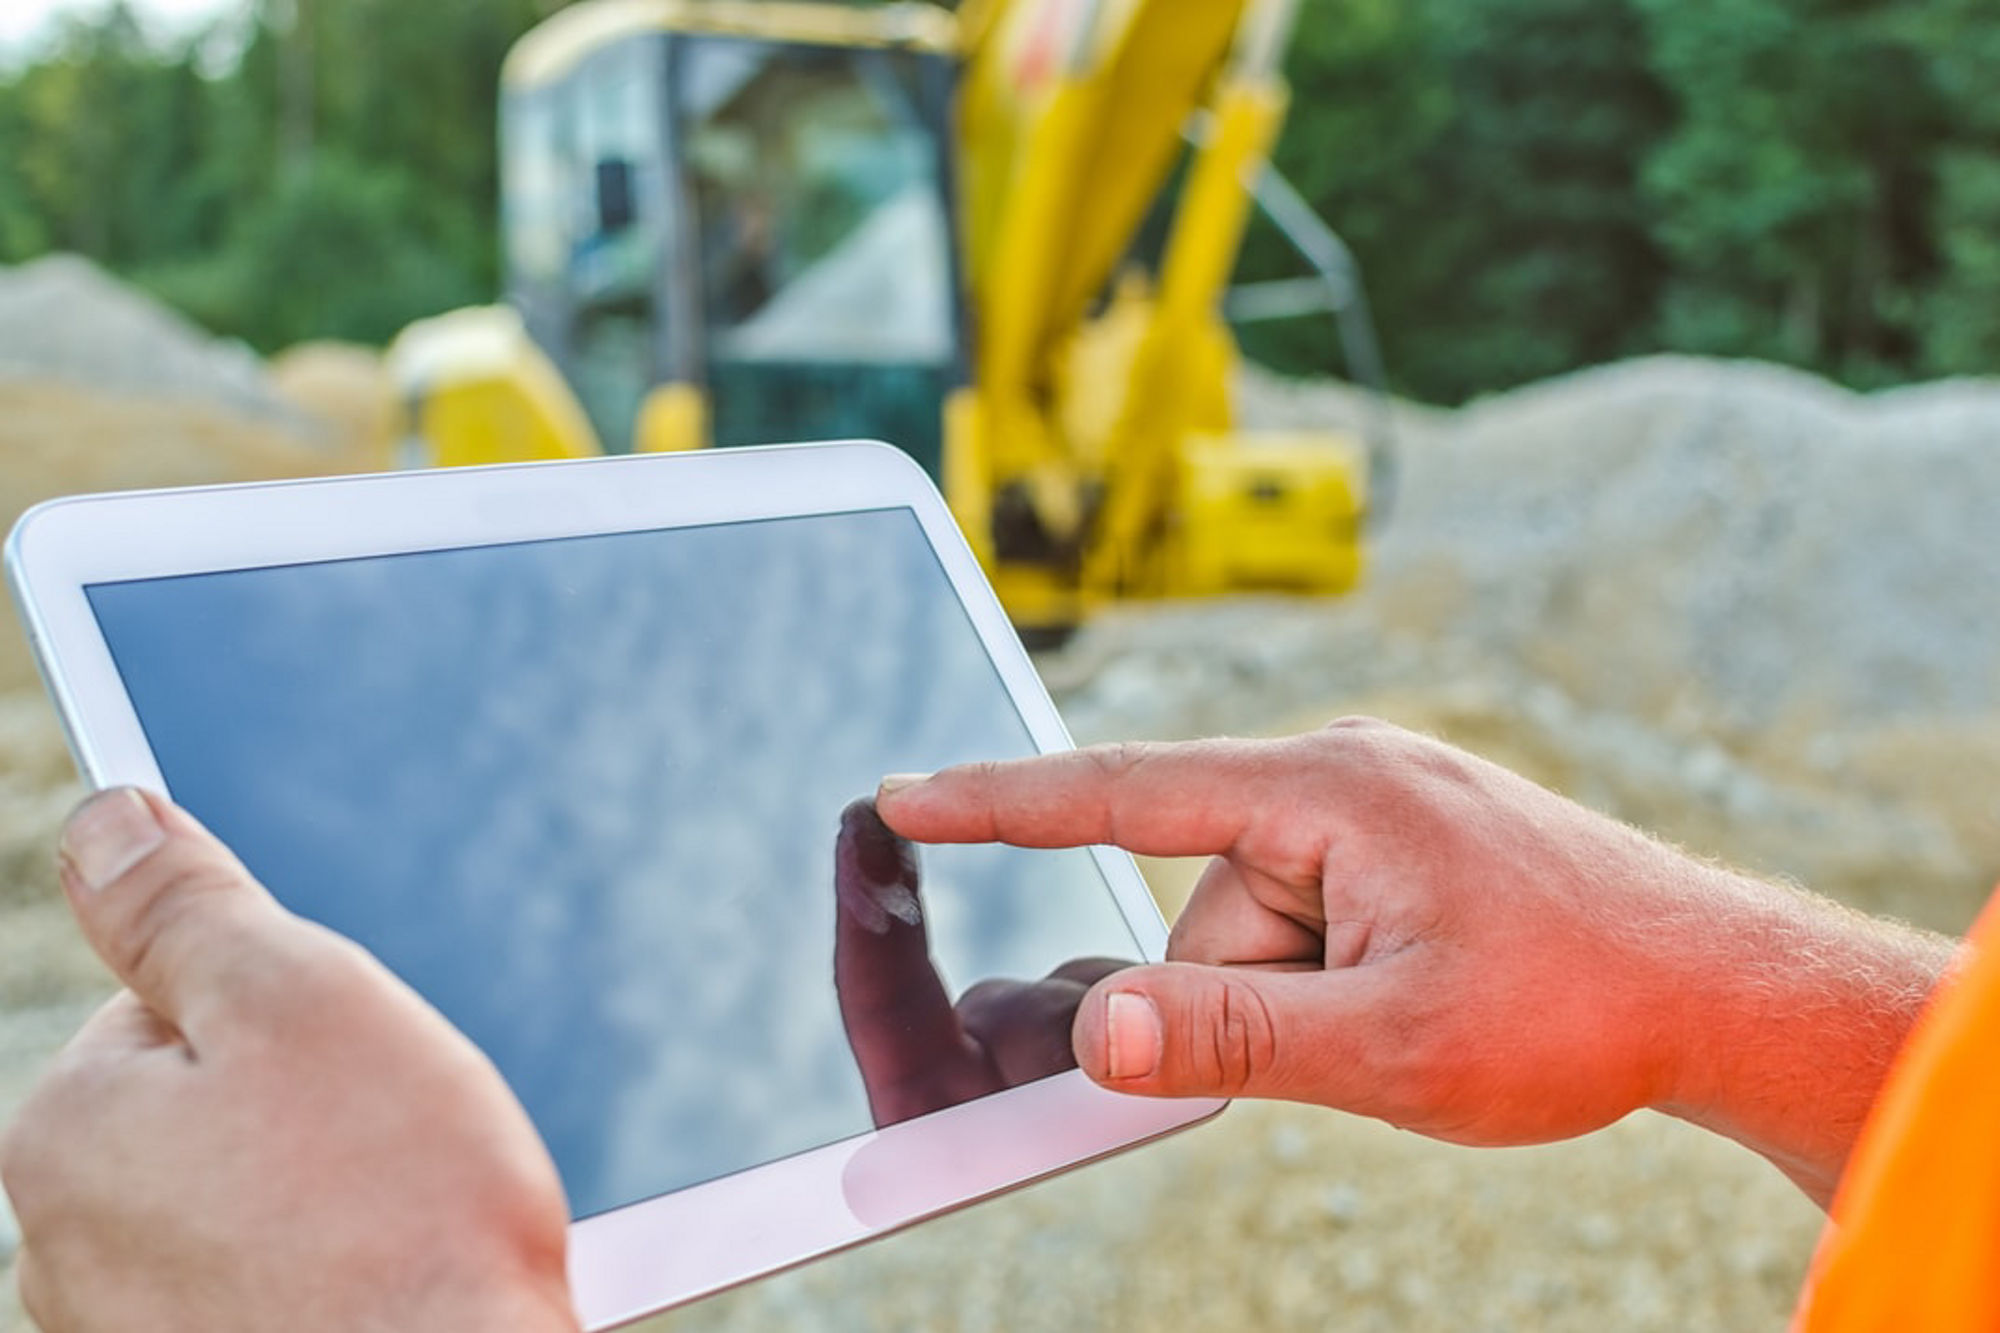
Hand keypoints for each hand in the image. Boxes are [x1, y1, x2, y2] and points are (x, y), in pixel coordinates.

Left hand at [0, 790, 578, 1332]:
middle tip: (395, 1147)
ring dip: (326, 1195)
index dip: (292, 1010)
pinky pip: (269, 1284)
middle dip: (307, 1109)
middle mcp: (61, 1247)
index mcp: (66, 1129)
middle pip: (208, 1108)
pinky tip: (395, 1283)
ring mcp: (129, 1331)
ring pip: (245, 1202)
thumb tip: (104, 822)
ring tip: (406, 1223)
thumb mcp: (303, 1001)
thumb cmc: (402, 1216)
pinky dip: (331, 1274)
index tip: (358, 1065)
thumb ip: (188, 906)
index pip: (173, 1003)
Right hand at [877, 720, 1957, 1202]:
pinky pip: (1313, 916)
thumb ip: (1225, 1036)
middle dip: (1251, 994)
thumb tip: (1089, 1032)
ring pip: (1261, 927)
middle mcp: (1343, 774)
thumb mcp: (1386, 1044)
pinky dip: (1335, 977)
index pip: (1123, 788)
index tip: (902, 796)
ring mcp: (1379, 806)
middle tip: (1360, 1038)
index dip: (999, 803)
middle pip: (1207, 905)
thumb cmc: (1574, 1003)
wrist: (1721, 988)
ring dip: (1305, 996)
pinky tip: (1425, 995)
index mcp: (1326, 789)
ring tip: (1422, 1016)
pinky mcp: (1405, 842)